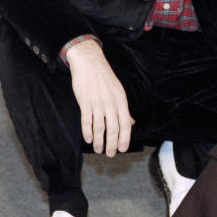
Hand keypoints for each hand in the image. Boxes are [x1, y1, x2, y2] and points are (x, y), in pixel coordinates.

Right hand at [65, 39, 134, 155]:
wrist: (90, 62)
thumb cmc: (105, 78)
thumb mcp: (119, 92)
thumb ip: (124, 109)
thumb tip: (131, 123)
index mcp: (121, 100)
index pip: (126, 123)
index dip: (125, 138)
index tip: (123, 149)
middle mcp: (111, 102)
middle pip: (113, 128)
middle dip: (113, 143)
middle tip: (111, 154)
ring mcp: (98, 102)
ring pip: (100, 127)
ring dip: (99, 141)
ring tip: (99, 150)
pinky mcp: (85, 101)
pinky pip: (87, 120)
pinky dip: (87, 131)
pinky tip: (88, 139)